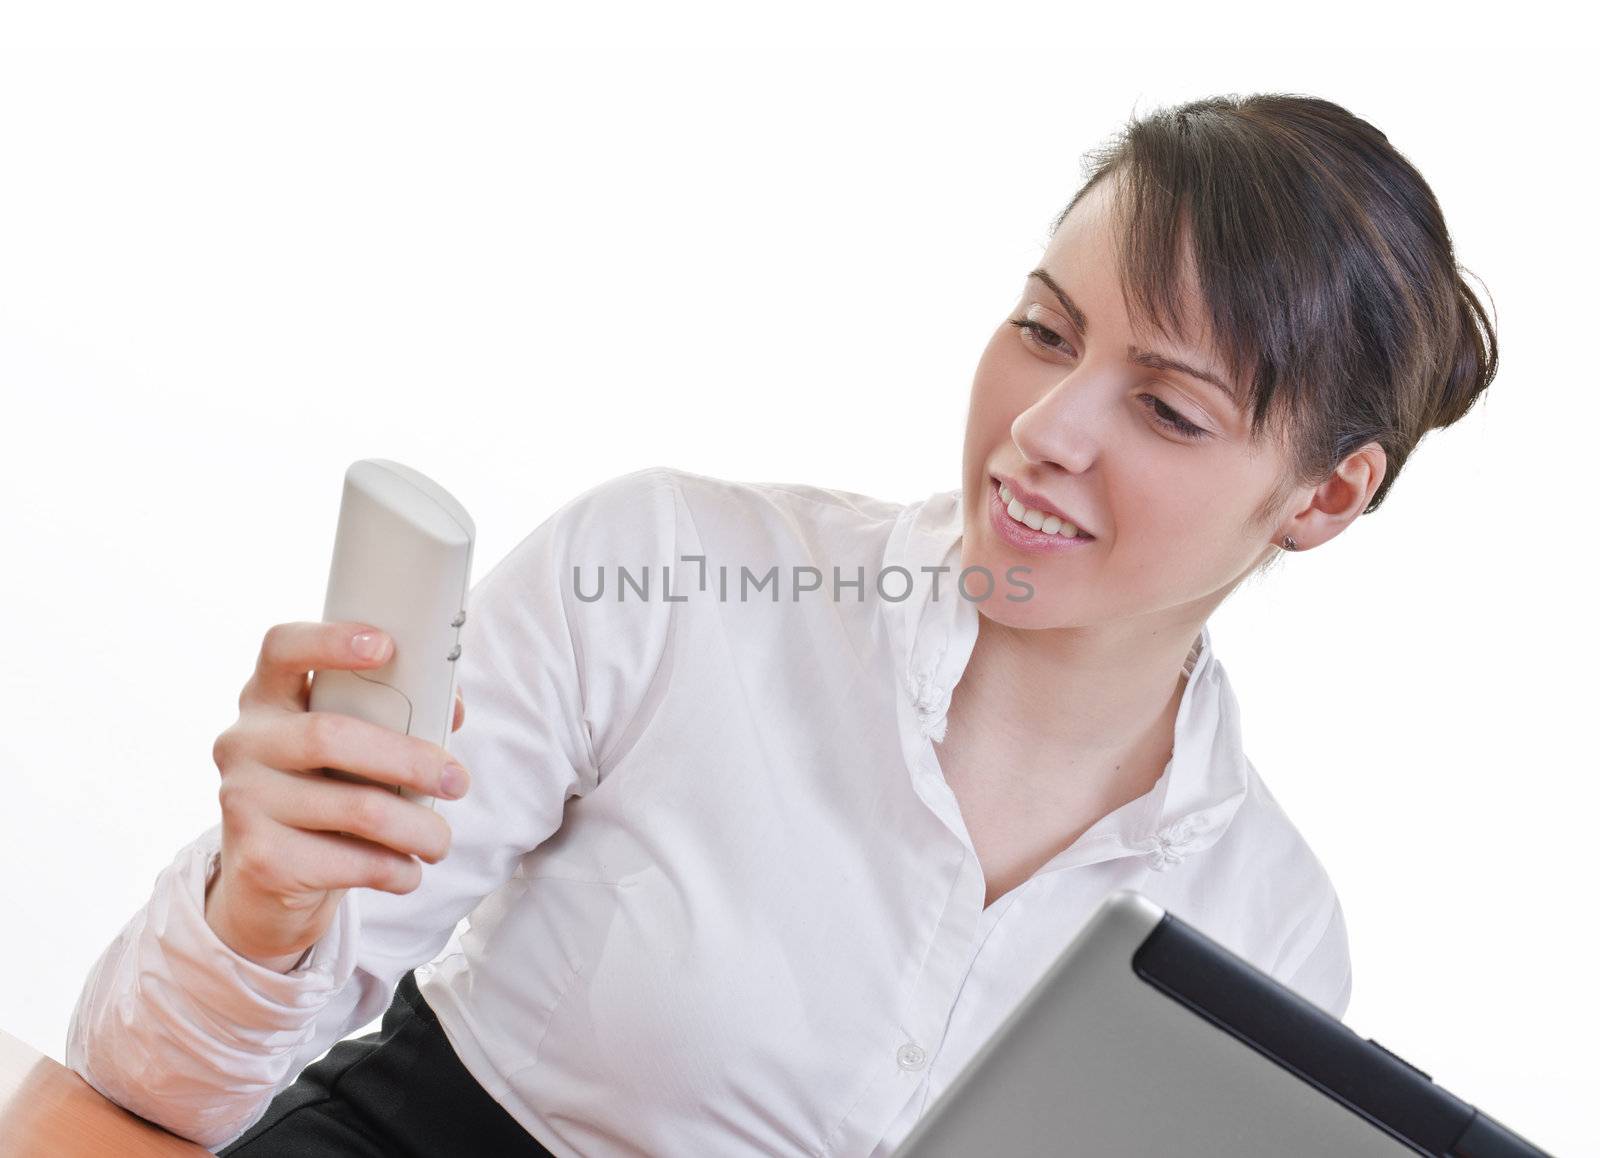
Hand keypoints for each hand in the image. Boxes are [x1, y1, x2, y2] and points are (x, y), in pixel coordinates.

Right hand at [202, 621, 470, 971]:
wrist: (268, 882)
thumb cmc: (327, 793)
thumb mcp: (352, 749)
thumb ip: (394, 717)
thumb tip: (450, 711)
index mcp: (267, 698)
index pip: (282, 649)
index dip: (330, 641)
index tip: (385, 645)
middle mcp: (243, 742)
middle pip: (331, 735)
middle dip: (410, 760)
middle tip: (458, 781)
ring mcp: (241, 801)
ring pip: (355, 808)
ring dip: (417, 827)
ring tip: (441, 840)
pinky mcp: (259, 860)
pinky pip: (350, 862)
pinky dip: (395, 869)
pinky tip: (409, 871)